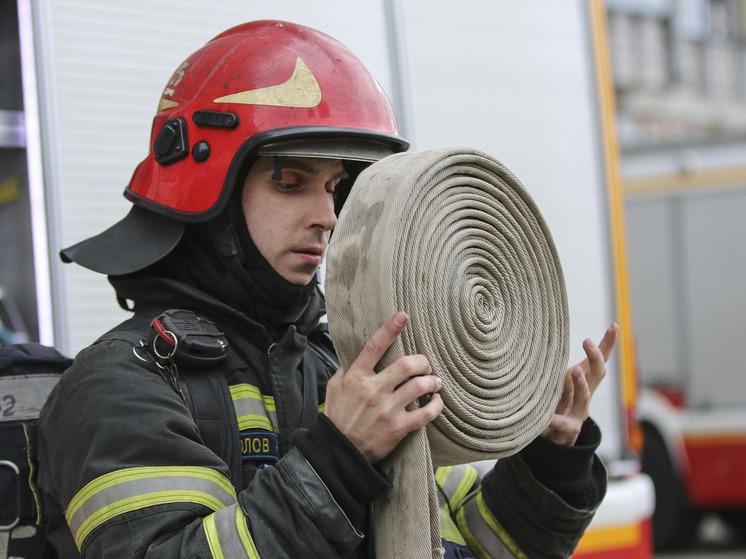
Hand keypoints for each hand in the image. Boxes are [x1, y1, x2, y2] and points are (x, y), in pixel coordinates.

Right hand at [324, 312, 443, 462]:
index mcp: (356, 377)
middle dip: (422, 361)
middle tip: (425, 364)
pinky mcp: (398, 428)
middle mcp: (372, 390)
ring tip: (434, 382)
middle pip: (407, 365)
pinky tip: (436, 401)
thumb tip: (355, 350)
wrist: (339, 452)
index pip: (374, 346)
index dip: (390, 329)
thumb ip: (346, 368)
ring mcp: (386, 409)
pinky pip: (426, 413)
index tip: (403, 316)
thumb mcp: (333, 388)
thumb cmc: (337, 417)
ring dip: (432, 381)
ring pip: (420, 386)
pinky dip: (436, 405)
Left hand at [541, 323, 618, 445]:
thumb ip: (564, 370)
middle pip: (597, 375)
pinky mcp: (567, 430)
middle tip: (588, 341)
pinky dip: (554, 420)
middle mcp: (585, 397)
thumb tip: (560, 348)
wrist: (557, 440)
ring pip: (584, 398)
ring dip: (580, 384)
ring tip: (573, 371)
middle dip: (596, 358)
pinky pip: (561, 424)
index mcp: (584, 383)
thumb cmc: (557, 405)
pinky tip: (548, 418)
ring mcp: (578, 413)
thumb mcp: (561, 385)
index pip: (598, 362)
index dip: (608, 345)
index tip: (614, 326)